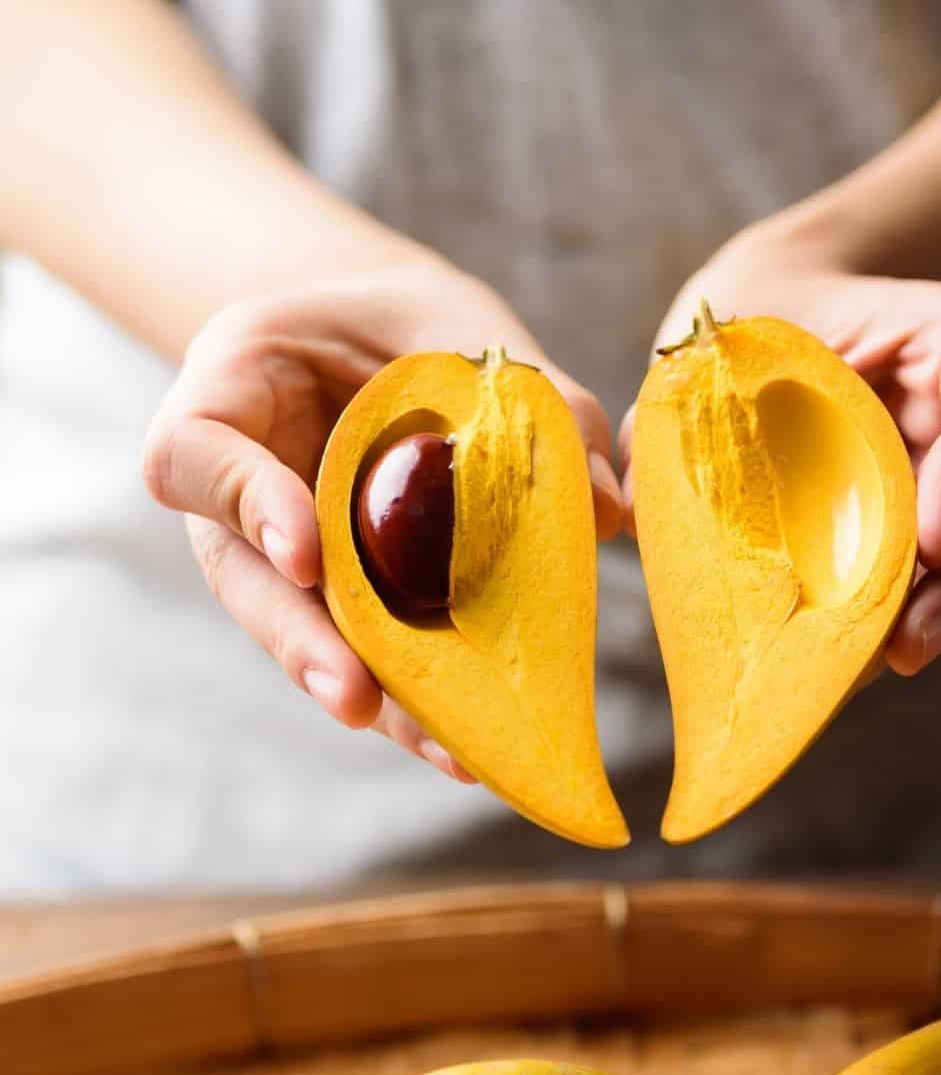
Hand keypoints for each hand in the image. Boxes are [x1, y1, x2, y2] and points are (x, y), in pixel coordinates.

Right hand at [143, 261, 623, 775]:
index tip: (305, 551)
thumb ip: (524, 395)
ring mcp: (284, 566)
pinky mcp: (344, 611)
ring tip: (443, 751)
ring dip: (377, 699)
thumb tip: (610, 506)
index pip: (195, 455)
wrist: (391, 349)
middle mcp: (239, 500)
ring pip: (313, 641)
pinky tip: (470, 747)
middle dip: (304, 646)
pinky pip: (372, 658)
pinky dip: (421, 703)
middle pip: (246, 584)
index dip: (242, 503)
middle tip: (354, 697)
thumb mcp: (452, 324)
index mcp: (228, 397)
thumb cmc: (406, 324)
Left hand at [623, 224, 940, 674]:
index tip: (930, 541)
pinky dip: (885, 634)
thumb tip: (630, 505)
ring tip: (878, 669)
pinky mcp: (916, 545)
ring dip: (935, 626)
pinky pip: (920, 596)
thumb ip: (705, 398)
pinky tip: (837, 669)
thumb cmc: (750, 321)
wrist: (759, 327)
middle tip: (909, 644)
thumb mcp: (736, 326)